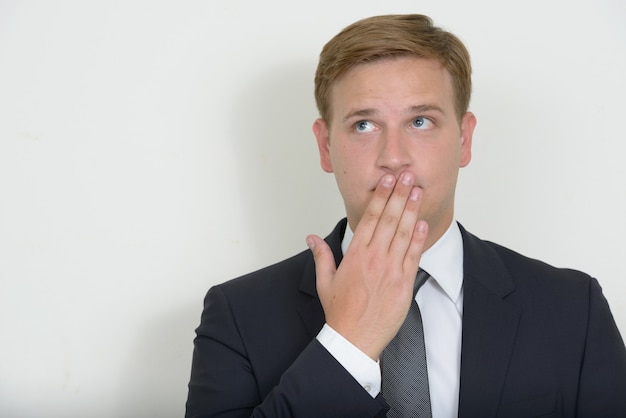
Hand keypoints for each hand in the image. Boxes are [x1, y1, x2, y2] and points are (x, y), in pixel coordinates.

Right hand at [306, 171, 427, 359]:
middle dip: (399, 195)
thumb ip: (321, 256)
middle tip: (407, 176)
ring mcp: (391, 270)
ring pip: (404, 234)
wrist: (354, 339)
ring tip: (417, 191)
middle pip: (389, 220)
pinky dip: (419, 238)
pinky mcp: (404, 284)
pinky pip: (413, 256)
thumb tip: (311, 238)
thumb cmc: (340, 311)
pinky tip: (423, 223)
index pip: (370, 218)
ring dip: (411, 210)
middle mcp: (374, 258)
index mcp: (355, 255)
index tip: (387, 181)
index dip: (381, 197)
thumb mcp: (324, 281)